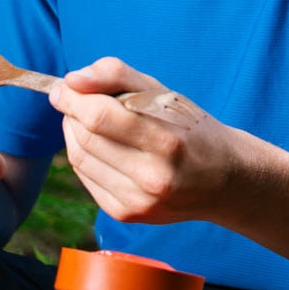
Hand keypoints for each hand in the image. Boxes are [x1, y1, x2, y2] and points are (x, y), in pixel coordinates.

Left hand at [50, 58, 243, 224]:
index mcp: (166, 140)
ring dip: (74, 133)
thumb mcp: (163, 91)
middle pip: (86, 137)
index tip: (64, 87)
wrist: (225, 180)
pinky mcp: (128, 214)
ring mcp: (139, 201)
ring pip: (80, 158)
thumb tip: (72, 81)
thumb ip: (116, 75)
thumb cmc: (190, 127)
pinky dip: (84, 156)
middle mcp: (153, 177)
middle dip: (71, 113)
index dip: (72, 98)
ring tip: (88, 120)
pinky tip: (100, 145)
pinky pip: (86, 178)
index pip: (98, 116)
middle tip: (73, 100)